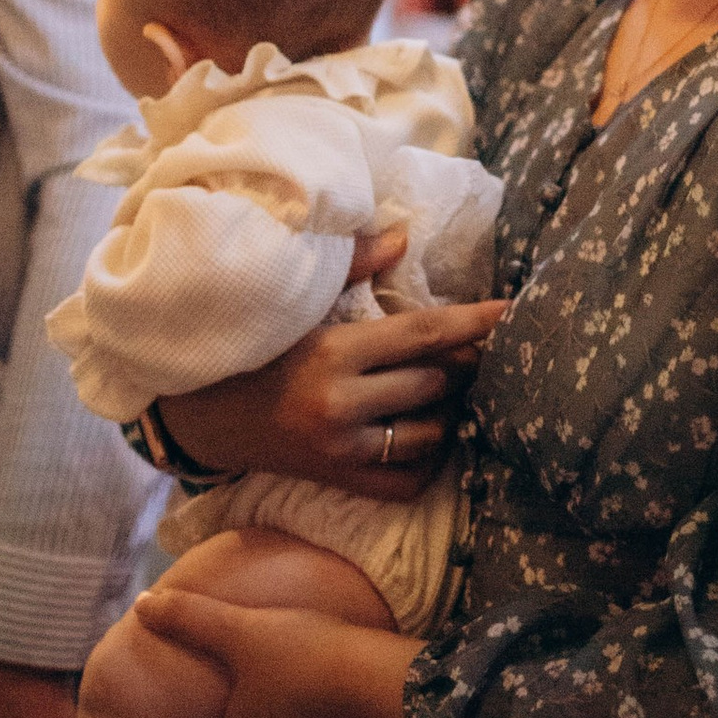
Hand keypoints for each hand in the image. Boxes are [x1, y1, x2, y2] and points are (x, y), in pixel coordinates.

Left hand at [130, 589, 412, 717]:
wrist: (385, 683)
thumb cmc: (304, 655)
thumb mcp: (240, 629)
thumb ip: (189, 618)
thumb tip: (141, 601)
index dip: (223, 701)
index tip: (237, 672)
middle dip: (255, 715)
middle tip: (270, 671)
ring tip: (301, 678)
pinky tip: (334, 692)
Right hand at [157, 227, 504, 501]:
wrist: (206, 415)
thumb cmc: (257, 349)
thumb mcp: (298, 306)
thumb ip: (352, 268)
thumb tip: (404, 236)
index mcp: (333, 352)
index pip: (423, 334)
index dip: (472, 321)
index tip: (511, 311)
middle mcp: (341, 404)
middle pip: (434, 382)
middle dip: (463, 363)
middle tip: (475, 349)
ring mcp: (342, 450)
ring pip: (430, 432)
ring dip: (448, 409)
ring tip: (450, 389)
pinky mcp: (340, 481)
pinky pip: (408, 479)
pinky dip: (428, 457)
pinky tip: (427, 432)